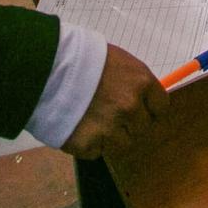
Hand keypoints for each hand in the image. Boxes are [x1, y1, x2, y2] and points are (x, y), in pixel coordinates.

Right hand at [62, 44, 167, 158]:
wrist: (47, 67)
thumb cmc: (82, 56)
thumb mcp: (116, 59)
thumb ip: (133, 81)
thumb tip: (142, 98)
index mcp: (141, 82)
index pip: (160, 107)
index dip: (149, 109)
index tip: (139, 109)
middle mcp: (131, 107)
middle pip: (142, 128)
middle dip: (129, 123)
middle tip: (110, 114)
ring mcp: (111, 128)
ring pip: (121, 143)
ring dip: (110, 136)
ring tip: (91, 119)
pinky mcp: (89, 145)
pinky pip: (96, 151)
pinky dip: (89, 143)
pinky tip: (78, 125)